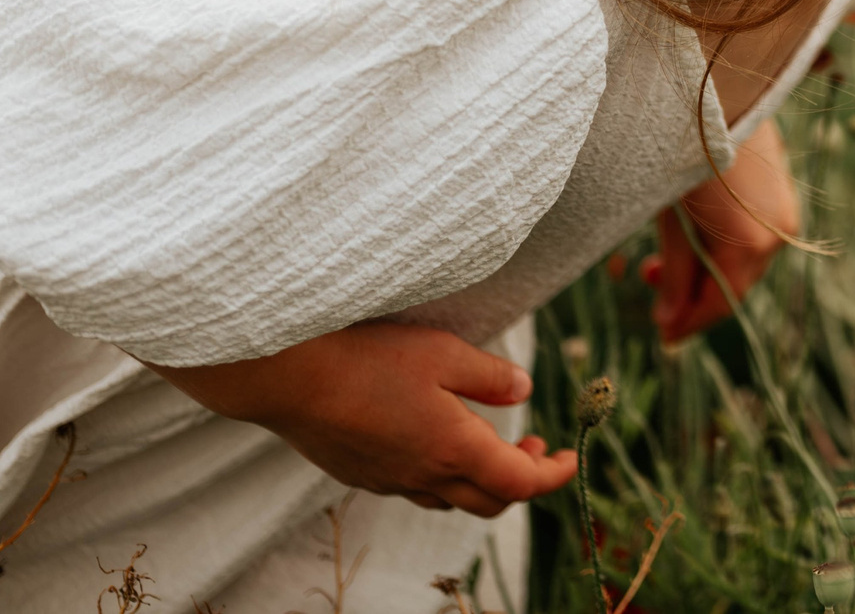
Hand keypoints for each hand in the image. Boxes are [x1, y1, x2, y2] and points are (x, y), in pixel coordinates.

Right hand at [145, 321, 576, 516]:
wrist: (286, 378)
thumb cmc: (367, 358)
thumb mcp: (443, 353)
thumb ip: (489, 377)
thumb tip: (524, 390)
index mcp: (453, 450)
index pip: (520, 484)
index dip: (553, 475)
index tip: (569, 455)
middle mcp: (424, 476)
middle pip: (489, 502)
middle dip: (521, 480)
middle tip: (534, 445)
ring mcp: (389, 480)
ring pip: (450, 499)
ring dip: (480, 479)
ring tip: (490, 441)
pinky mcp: (360, 473)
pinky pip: (414, 487)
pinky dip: (442, 473)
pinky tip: (435, 438)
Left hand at [642, 119, 799, 342]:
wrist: (717, 86)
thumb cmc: (682, 148)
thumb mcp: (670, 218)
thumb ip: (675, 273)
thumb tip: (670, 323)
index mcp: (748, 244)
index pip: (721, 305)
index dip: (688, 324)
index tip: (661, 335)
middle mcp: (778, 233)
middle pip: (736, 286)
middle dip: (695, 297)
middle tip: (654, 296)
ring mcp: (785, 212)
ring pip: (745, 263)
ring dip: (708, 271)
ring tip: (665, 263)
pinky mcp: (782, 192)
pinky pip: (755, 237)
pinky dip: (725, 247)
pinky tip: (696, 236)